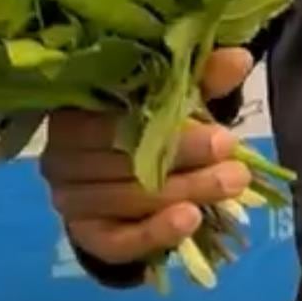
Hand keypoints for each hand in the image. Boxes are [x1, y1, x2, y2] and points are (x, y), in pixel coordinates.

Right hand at [39, 47, 253, 265]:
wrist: (129, 165)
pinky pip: (116, 241)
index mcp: (77, 108)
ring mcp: (69, 198)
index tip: (224, 137)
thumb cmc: (152, 117)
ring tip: (231, 186)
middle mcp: (62, 154)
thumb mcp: (177, 93)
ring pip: (129, 199)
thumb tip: (239, 59)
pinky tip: (189, 221)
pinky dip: (154, 233)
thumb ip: (204, 77)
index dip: (172, 129)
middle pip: (127, 161)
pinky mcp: (84, 234)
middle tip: (236, 167)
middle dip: (188, 163)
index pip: (120, 120)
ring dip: (185, 193)